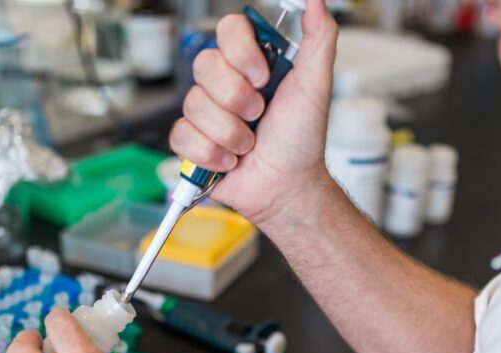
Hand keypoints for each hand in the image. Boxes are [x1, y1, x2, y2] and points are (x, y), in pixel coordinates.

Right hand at [170, 0, 338, 231]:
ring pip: (194, 104)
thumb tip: (316, 0)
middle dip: (236, 99)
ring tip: (249, 145)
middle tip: (259, 116)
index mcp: (251, 63)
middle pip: (204, 65)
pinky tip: (230, 160)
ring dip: (230, 133)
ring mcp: (206, 112)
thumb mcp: (316, 84)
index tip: (263, 78)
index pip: (228, 30)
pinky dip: (210, 153)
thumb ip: (319, 37)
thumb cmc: (301, 140)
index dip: (241, 53)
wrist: (287, 186)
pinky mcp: (192, 141)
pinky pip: (181, 134)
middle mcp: (225, 82)